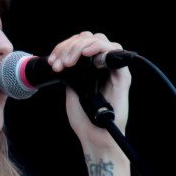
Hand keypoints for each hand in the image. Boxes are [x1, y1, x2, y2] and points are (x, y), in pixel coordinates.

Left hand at [47, 31, 130, 150]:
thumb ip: (72, 71)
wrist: (94, 136)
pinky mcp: (122, 76)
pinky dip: (98, 48)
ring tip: (69, 62)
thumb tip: (64, 56)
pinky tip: (86, 54)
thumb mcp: (72, 89)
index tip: (53, 62)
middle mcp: (104, 66)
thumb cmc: (84, 117)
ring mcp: (113, 70)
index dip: (64, 47)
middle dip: (69, 47)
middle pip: (88, 38)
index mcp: (92, 68)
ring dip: (80, 47)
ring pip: (99, 40)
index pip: (80, 43)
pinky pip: (114, 52)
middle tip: (60, 64)